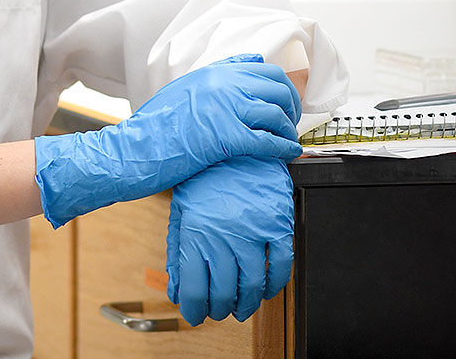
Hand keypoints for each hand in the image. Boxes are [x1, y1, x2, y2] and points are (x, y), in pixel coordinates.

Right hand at [35, 55, 301, 227]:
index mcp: (211, 72)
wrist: (131, 151)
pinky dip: (282, 148)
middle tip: (291, 123)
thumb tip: (245, 67)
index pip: (264, 69)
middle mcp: (221, 84)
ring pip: (276, 114)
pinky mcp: (225, 137)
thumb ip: (213, 80)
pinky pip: (266, 140)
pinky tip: (286, 155)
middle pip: (277, 88)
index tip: (285, 102)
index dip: (282, 87)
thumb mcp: (181, 91)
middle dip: (291, 107)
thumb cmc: (152, 128)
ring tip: (289, 141)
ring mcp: (224, 109)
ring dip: (288, 130)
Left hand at [166, 155, 295, 324]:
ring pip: (253, 285)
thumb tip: (174, 288)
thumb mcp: (182, 211)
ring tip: (241, 306)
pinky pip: (282, 265)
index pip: (194, 290)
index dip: (194, 310)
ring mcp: (253, 231)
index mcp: (196, 233)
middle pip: (223, 293)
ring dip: (247, 303)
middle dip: (219, 310)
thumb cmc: (205, 174)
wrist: (235, 141)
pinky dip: (275, 284)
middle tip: (218, 311)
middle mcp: (224, 236)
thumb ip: (177, 252)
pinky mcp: (277, 223)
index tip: (195, 314)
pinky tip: (266, 288)